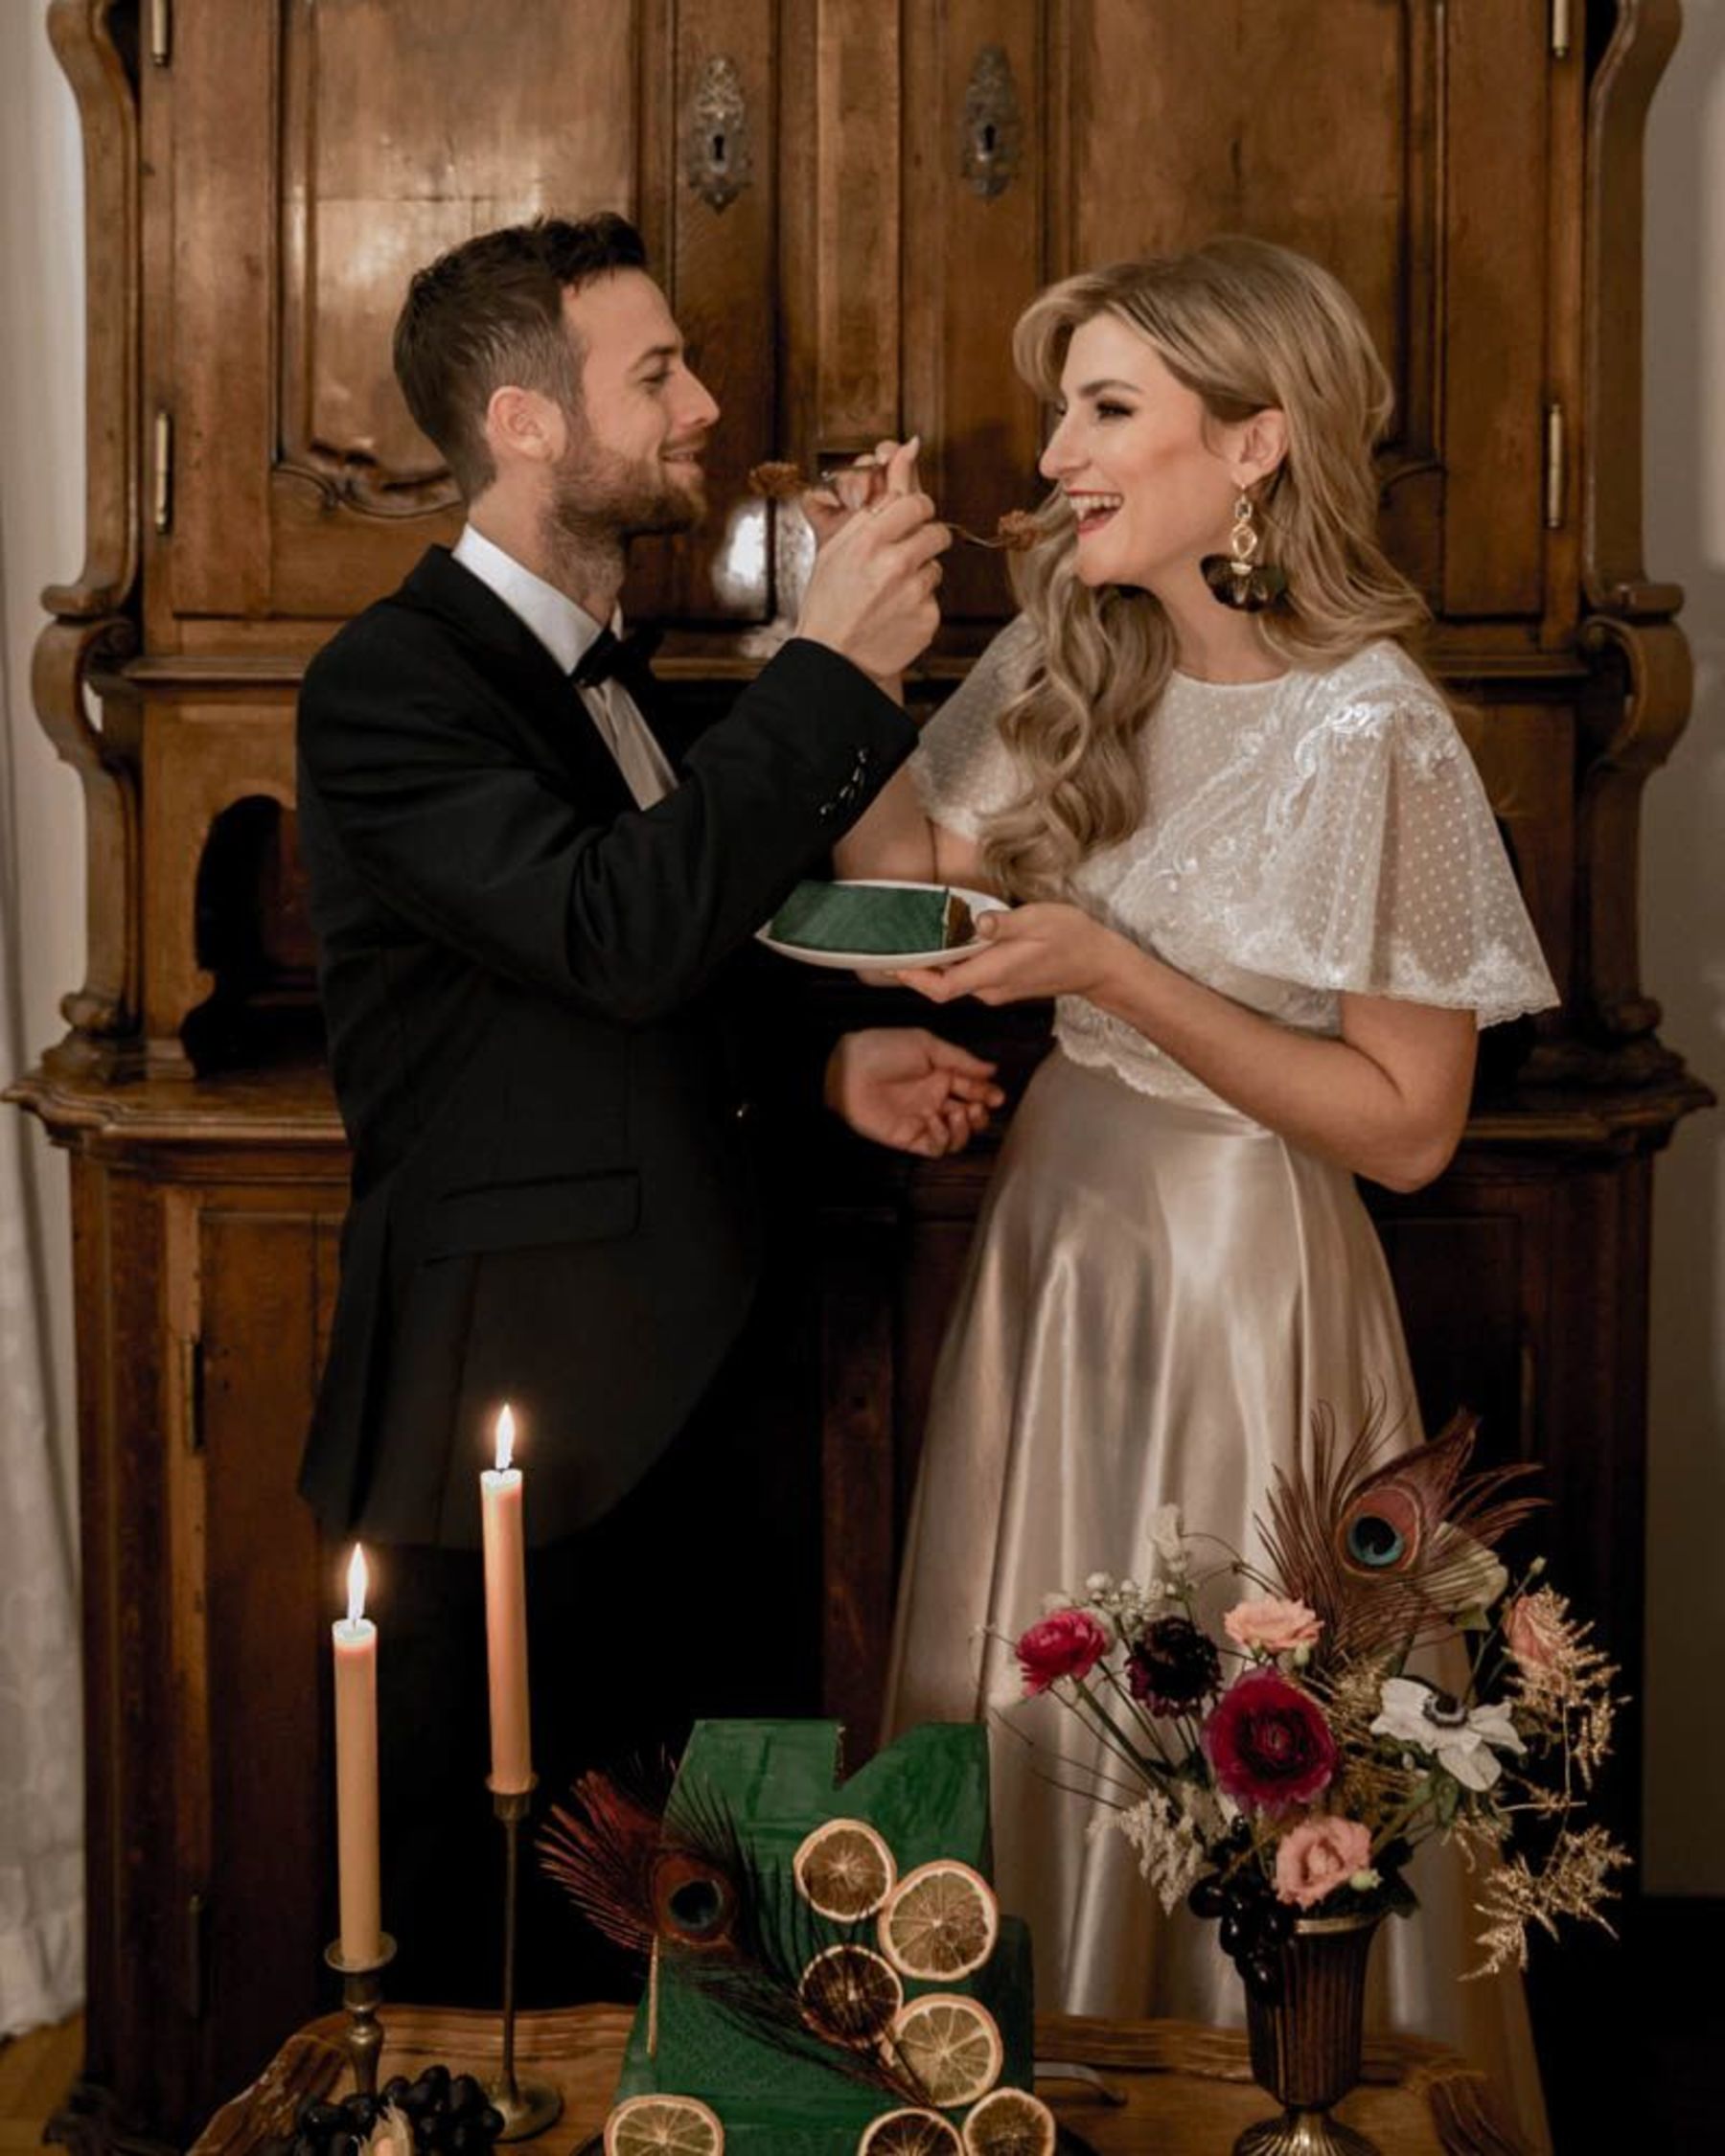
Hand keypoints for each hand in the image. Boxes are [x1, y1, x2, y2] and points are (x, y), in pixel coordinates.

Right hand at [796, 441, 948, 681]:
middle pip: (936, 533)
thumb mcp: (837, 548)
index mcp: (867, 539)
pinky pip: (933, 599)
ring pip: (936, 567)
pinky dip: (918, 606)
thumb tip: (908, 447)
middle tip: (902, 557)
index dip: (915, 511)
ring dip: (919, 576)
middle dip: (924, 541)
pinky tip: (894, 616)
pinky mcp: (927, 619)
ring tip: (890, 593)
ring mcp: (913, 593)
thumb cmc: (830, 601)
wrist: (832, 661)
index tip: (909, 519)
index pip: (916, 503)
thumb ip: (876, 500)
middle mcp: (894, 563)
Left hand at [824, 1027, 1004, 1156]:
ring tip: (960, 1113)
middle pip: (970, 1116)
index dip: (988, 1094)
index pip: (973, 1089)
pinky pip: (936, 1147)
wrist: (848, 1070)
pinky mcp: (910, 1138)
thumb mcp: (926, 1045)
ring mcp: (923, 1120)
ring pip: (957, 1136)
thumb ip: (961, 1059)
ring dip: (966, 1129)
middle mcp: (935, 1099)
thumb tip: (993, 1069)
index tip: (997, 1096)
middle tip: (978, 1107)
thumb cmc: (884, 1049)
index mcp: (941, 1075)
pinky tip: (939, 1122)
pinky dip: (944, 1138)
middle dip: (980, 1114)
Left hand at [896, 903, 1123, 1006]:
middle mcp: (990, 988)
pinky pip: (970, 976)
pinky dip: (954, 962)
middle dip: (917, 968)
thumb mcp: (1038, 921)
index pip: (941, 988)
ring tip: (916, 937)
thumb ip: (1004, 924)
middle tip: (896, 942)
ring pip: (956, 980)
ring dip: (936, 963)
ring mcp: (998, 989)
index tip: (892, 963)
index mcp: (993, 974)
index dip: (913, 978)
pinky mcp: (1005, 983)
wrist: (1100, 966)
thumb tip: (975, 923)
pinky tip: (950, 939)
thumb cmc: (1073, 940)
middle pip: (942, 985)